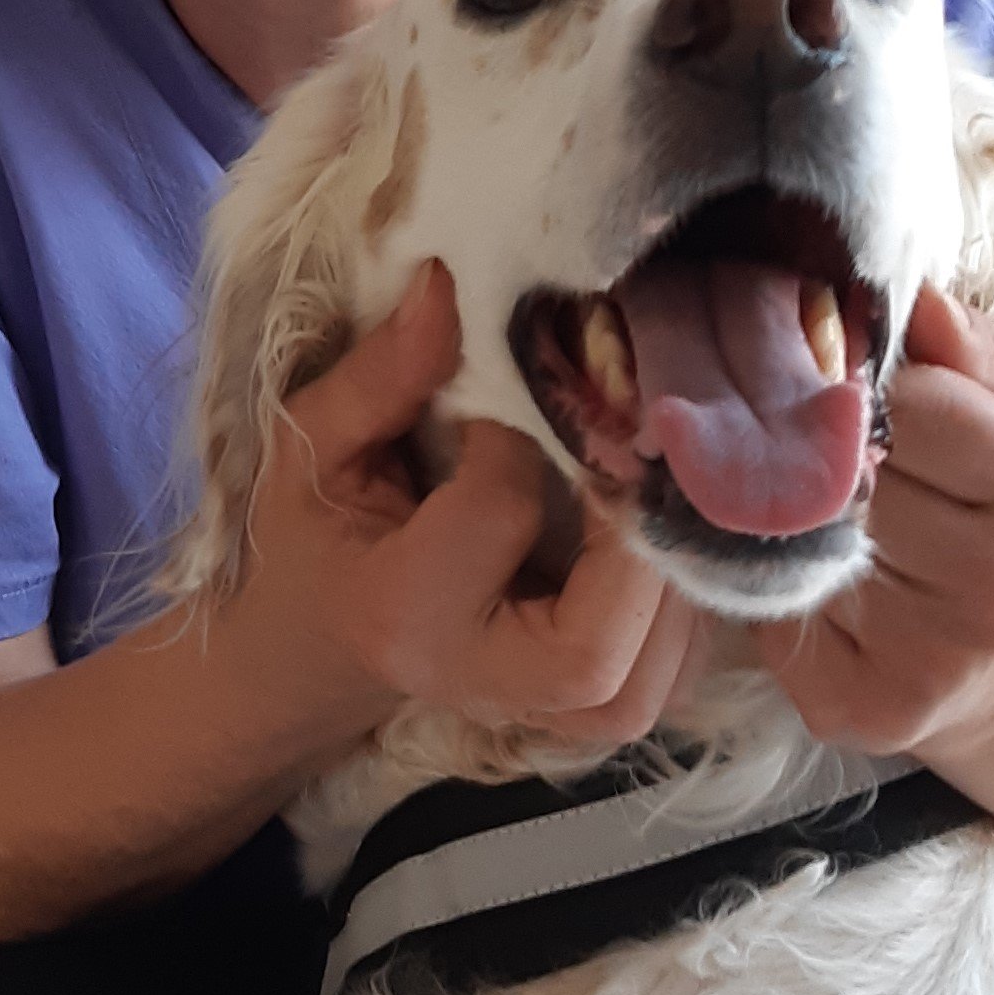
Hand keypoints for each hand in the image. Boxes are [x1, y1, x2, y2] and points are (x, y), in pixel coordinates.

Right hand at [234, 261, 708, 748]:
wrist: (312, 638)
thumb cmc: (317, 530)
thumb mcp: (315, 442)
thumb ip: (382, 373)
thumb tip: (449, 280)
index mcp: (399, 609)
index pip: (498, 513)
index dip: (518, 432)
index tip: (506, 391)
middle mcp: (475, 680)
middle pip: (594, 655)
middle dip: (636, 545)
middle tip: (632, 453)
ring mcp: (535, 713)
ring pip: (649, 687)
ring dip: (672, 584)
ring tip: (652, 491)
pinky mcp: (581, 714)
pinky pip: (665, 683)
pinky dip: (681, 614)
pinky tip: (656, 538)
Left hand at [749, 285, 993, 760]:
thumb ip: (977, 344)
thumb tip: (913, 298)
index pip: (915, 402)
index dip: (863, 382)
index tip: (844, 383)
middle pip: (849, 472)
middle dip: (818, 449)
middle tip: (816, 447)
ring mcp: (933, 660)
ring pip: (799, 537)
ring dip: (785, 512)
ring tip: (811, 507)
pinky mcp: (862, 710)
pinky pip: (770, 614)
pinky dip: (768, 585)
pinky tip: (801, 577)